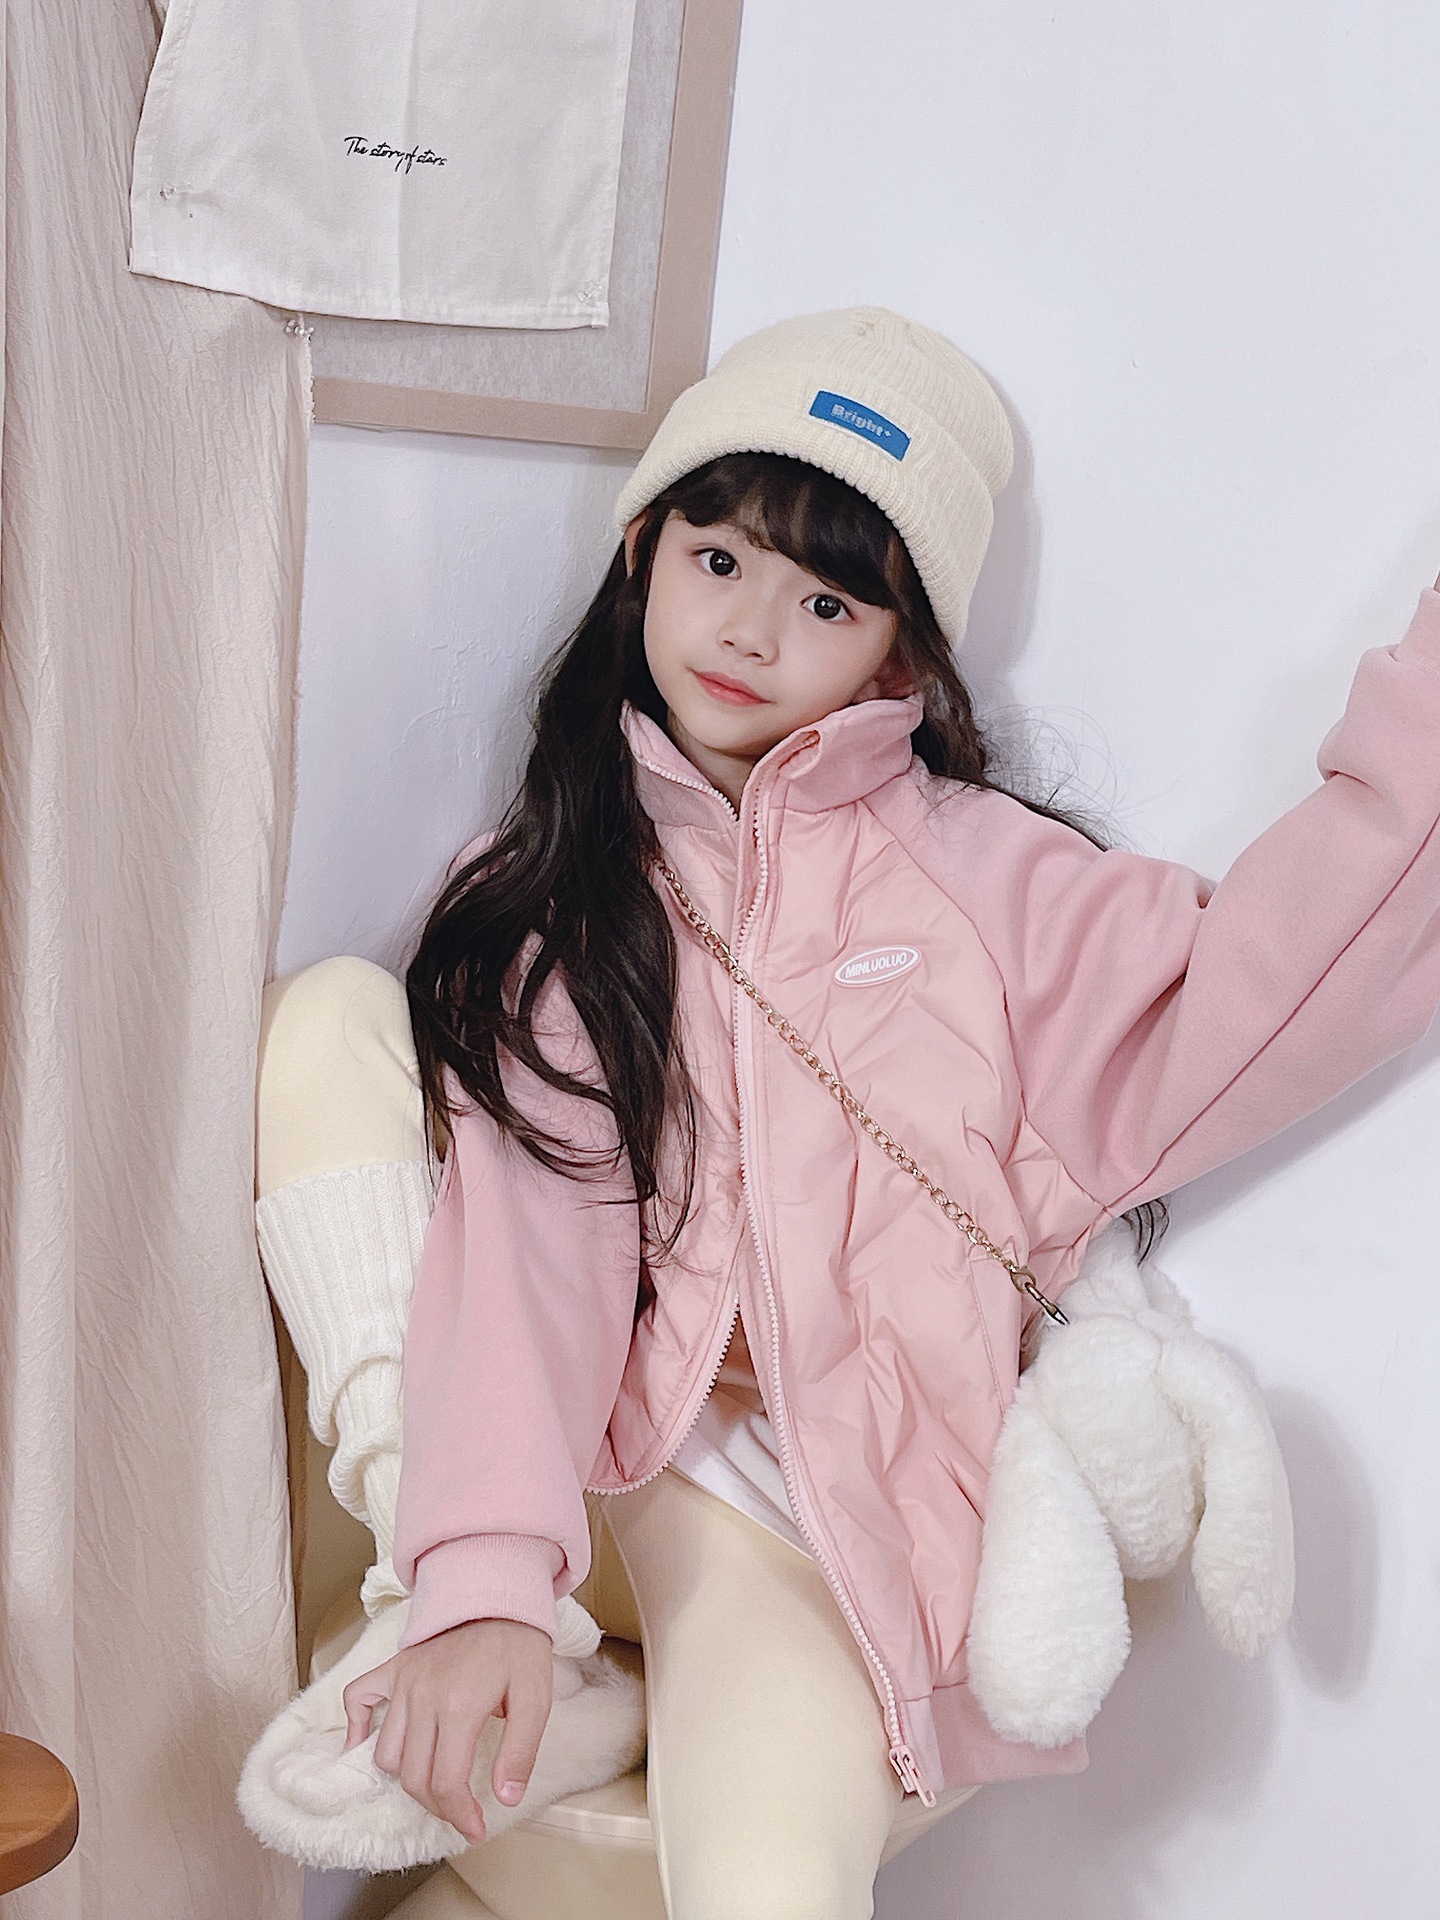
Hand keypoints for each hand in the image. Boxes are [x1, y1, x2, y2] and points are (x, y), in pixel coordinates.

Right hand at [340, 1616, 553, 1844]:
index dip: (459, 1816)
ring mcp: (403, 1681)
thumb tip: (505, 1798)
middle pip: (413, 1776)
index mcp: (460, 1705)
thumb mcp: (536, 1697)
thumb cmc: (518, 1647)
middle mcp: (423, 1695)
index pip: (446, 1782)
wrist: (498, 1596)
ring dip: (407, 1775)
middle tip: (459, 1811)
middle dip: (437, 1805)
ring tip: (433, 1780)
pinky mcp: (393, 1667)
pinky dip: (356, 1726)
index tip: (473, 1830)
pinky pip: (357, 1698)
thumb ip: (520, 1750)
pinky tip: (366, 1745)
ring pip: (386, 1751)